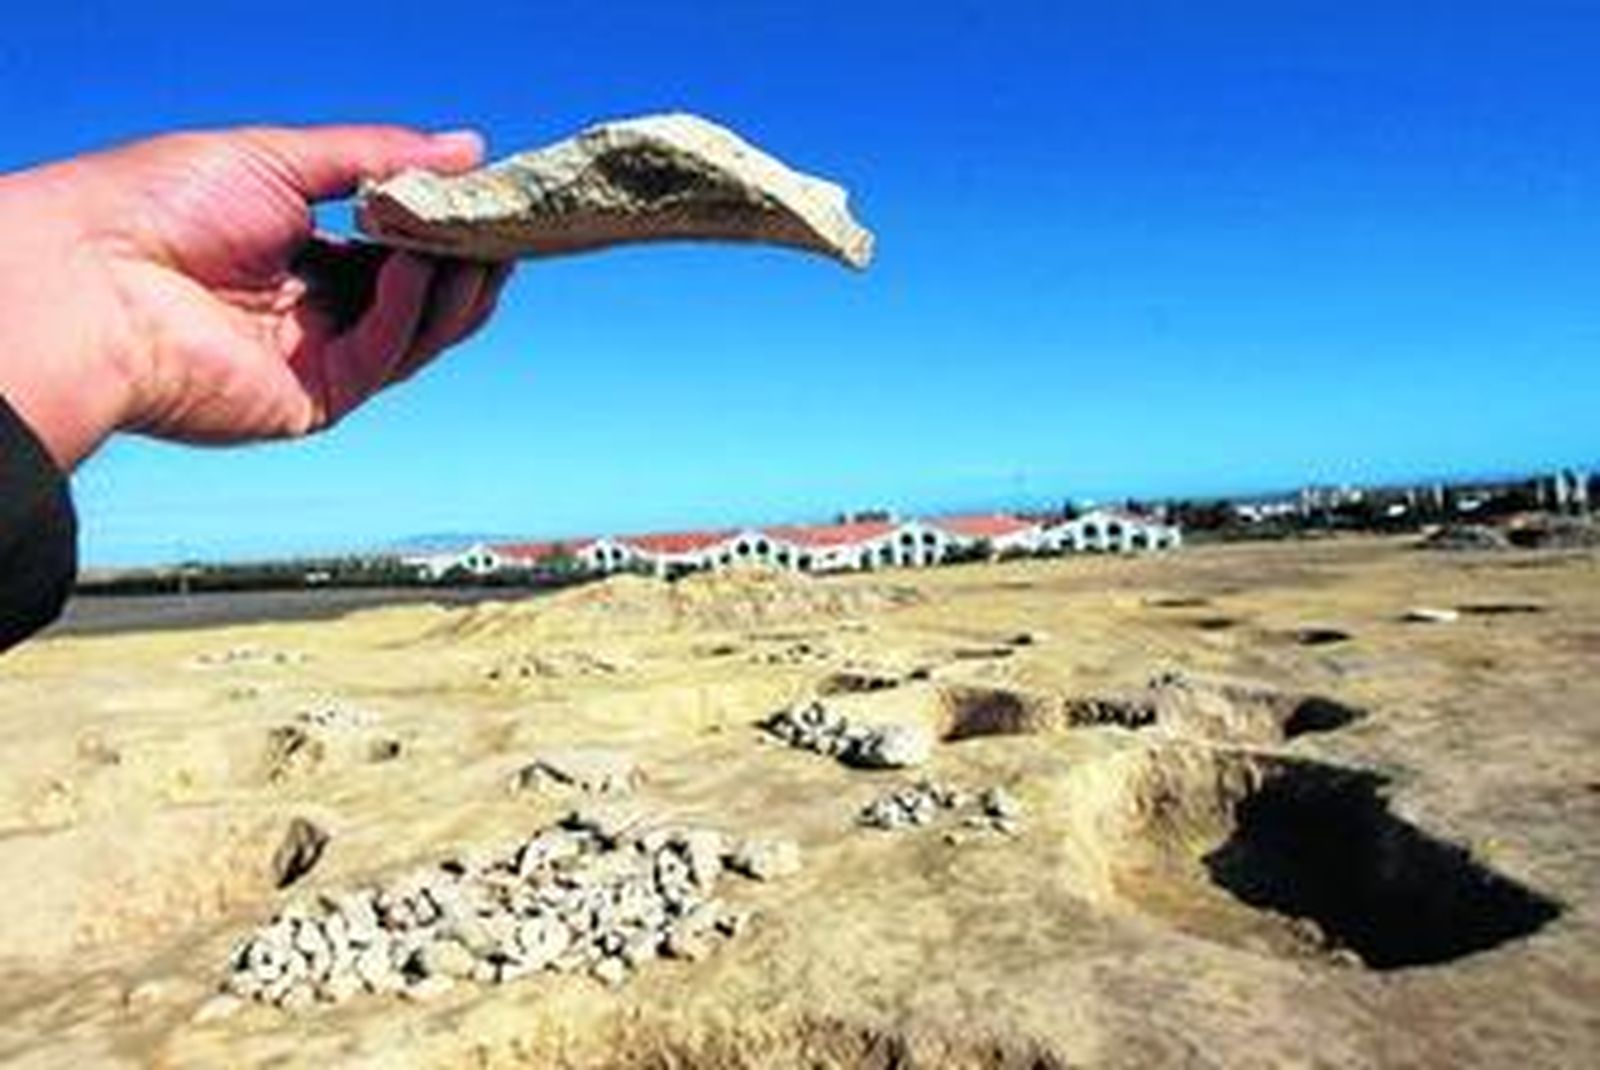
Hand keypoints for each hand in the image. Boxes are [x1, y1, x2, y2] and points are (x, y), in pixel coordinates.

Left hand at [0, 125, 513, 470]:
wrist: (92, 277)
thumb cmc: (161, 205)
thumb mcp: (283, 159)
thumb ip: (379, 156)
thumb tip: (470, 146)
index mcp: (297, 255)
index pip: (395, 250)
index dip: (444, 230)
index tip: (491, 204)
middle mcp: (310, 313)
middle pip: (417, 298)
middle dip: (465, 266)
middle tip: (509, 232)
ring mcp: (314, 360)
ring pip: (415, 336)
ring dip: (452, 294)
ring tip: (482, 251)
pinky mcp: (313, 401)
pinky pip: (381, 359)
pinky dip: (402, 316)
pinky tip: (407, 271)